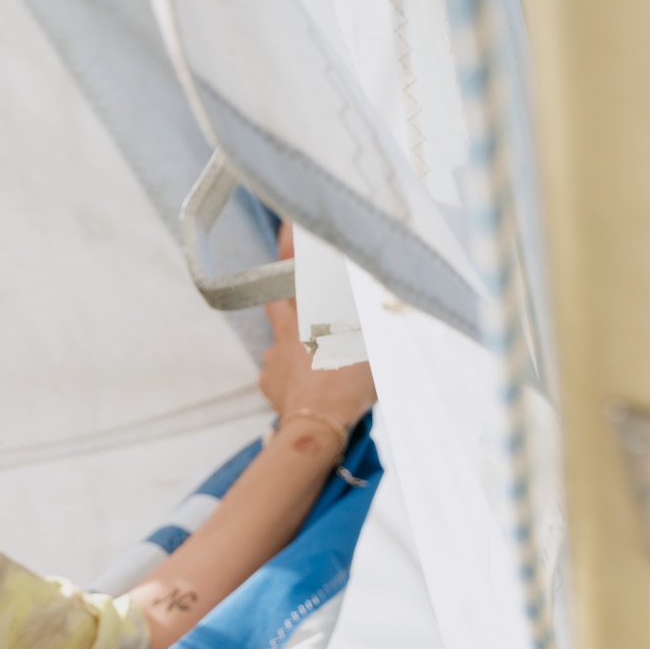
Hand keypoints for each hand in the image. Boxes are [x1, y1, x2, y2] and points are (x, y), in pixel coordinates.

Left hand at [258, 222, 375, 433]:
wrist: (319, 425)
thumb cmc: (349, 383)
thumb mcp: (374, 345)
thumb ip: (373, 322)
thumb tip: (382, 307)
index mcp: (310, 314)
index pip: (295, 269)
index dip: (289, 244)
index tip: (285, 223)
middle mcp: (285, 330)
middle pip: (279, 301)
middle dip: (287, 296)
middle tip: (302, 301)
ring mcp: (272, 356)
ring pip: (281, 341)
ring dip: (294, 345)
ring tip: (316, 362)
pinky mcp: (267, 380)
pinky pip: (277, 371)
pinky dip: (289, 375)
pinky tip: (307, 386)